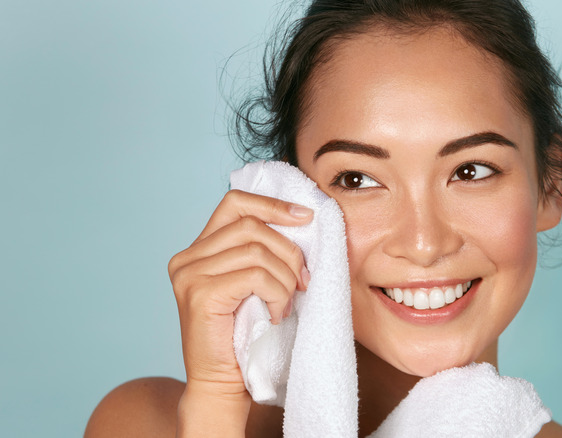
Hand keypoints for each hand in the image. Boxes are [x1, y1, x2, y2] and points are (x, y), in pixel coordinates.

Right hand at [168, 189, 311, 397]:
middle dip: (289, 250)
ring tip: (287, 303)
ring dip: (286, 278)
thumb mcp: (254, 284)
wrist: (223, 385)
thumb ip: (261, 252)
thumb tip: (302, 219)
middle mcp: (187, 258)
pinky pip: (256, 276)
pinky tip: (276, 314)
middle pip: (252, 225)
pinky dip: (278, 294)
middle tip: (304, 280)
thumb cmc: (246, 335)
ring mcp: (189, 275)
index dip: (272, 204)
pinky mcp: (201, 294)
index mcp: (198, 250)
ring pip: (257, 251)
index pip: (235, 203)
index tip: (305, 216)